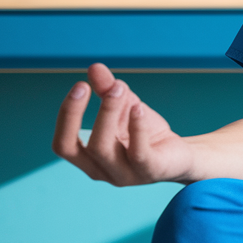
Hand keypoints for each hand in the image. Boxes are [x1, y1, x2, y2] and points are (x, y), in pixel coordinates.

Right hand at [52, 63, 194, 185]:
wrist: (180, 154)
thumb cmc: (146, 133)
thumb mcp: (124, 108)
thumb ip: (108, 90)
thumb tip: (94, 67)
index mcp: (88, 159)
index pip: (62, 145)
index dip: (66, 115)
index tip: (81, 85)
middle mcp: (102, 172)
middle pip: (79, 147)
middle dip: (82, 112)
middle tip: (100, 84)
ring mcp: (125, 175)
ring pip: (103, 149)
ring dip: (108, 114)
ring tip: (119, 88)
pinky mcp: (149, 171)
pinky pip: (138, 152)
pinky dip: (136, 128)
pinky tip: (138, 108)